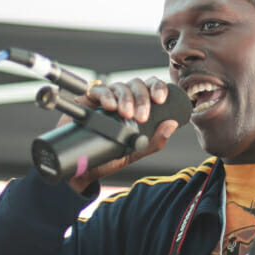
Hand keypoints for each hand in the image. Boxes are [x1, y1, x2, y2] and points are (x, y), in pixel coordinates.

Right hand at [62, 77, 179, 193]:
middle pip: (136, 84)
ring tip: (126, 114)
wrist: (83, 170)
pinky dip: (106, 96)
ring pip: (120, 86)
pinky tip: (110, 106)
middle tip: (141, 116)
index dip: (158, 87)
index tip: (160, 99)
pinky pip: (98, 90)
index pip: (151, 87)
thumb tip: (172, 125)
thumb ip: (155, 141)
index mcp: (138, 105)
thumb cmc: (110, 157)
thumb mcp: (136, 151)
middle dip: (142, 98)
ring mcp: (106, 98)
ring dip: (126, 98)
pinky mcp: (88, 100)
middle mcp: (123, 98)